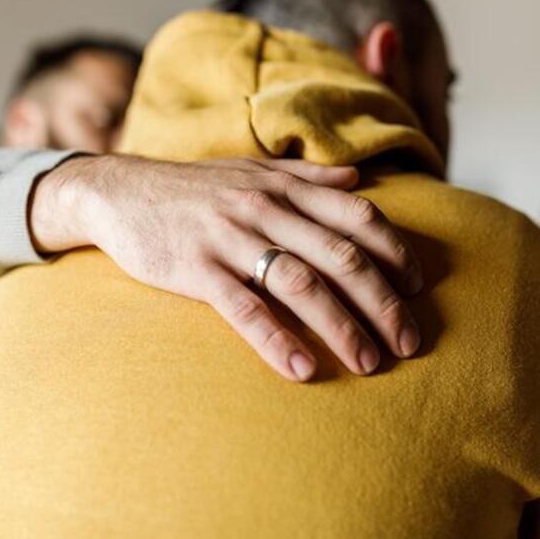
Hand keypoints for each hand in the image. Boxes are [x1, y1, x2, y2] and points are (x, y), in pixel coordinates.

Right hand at [30, 155, 422, 381]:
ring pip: (301, 284)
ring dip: (342, 327)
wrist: (121, 190)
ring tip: (368, 363)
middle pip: (341, 257)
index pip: (358, 216)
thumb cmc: (194, 187)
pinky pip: (244, 308)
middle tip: (409, 342)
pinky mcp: (197, 269)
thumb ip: (307, 177)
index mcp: (284, 188)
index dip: (395, 253)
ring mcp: (231, 239)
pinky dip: (275, 339)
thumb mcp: (252, 171)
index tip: (418, 288)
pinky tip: (300, 369)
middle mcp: (266, 210)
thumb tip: (357, 179)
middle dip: (383, 302)